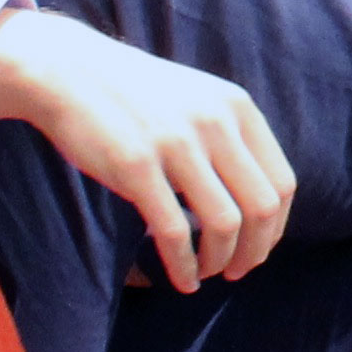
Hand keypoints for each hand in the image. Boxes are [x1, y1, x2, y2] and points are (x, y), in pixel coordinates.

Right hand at [0, 6, 294, 292]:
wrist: (69, 72)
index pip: (282, 183)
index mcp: (237, 108)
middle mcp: (215, 124)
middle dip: (255, 251)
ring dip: (221, 261)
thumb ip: (229, 138)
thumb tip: (254, 200)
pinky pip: (174, 231)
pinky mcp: (136, 166)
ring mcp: (177, 144)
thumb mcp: (199, 100)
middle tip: (237, 271)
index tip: (259, 247)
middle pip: (262, 207)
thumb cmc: (135, 95)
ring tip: (206, 273)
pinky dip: (183, 265)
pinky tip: (181, 279)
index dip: (276, 227)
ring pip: (224, 223)